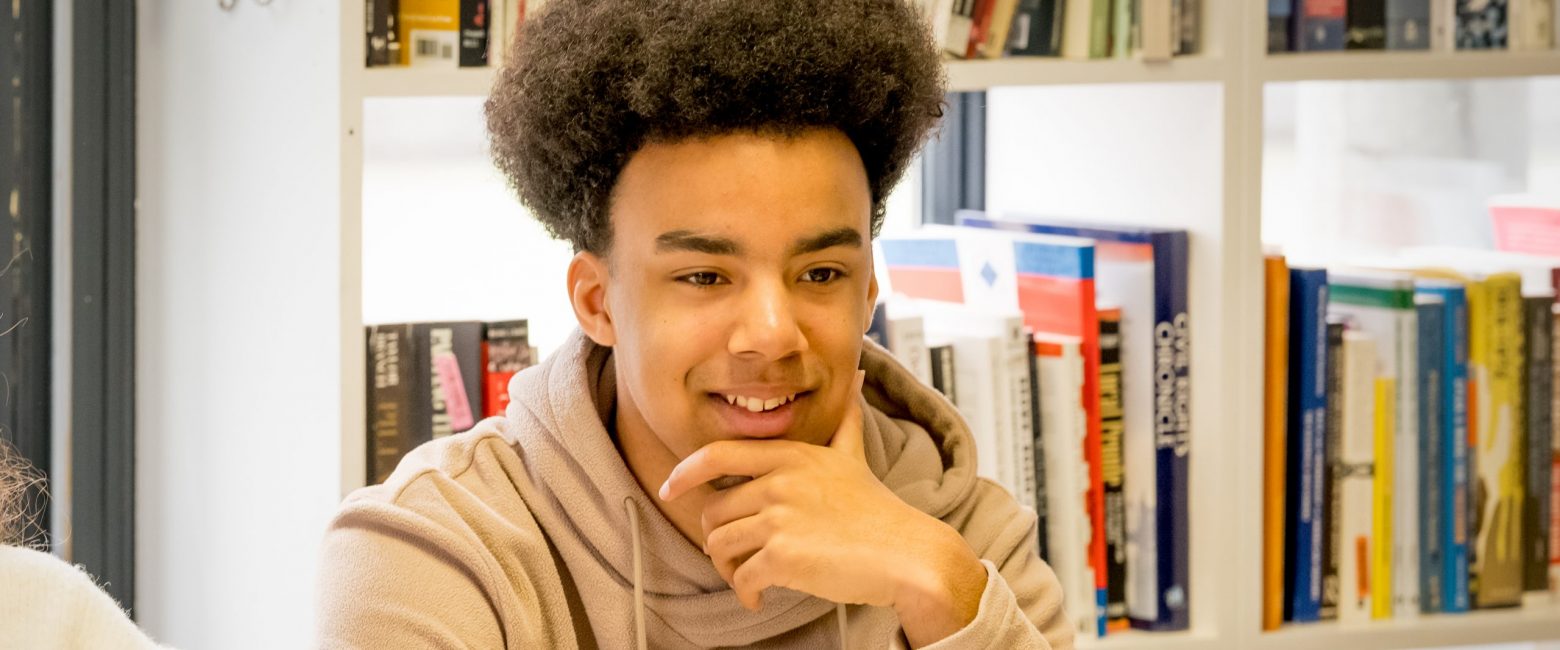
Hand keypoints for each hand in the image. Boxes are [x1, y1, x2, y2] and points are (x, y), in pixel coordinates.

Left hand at [659, 371, 986, 645]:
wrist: (908, 552)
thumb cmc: (878, 510)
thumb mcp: (854, 454)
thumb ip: (846, 419)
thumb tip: (859, 376)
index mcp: (790, 456)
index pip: (718, 455)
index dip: (686, 472)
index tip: (671, 487)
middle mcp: (780, 482)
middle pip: (714, 513)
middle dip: (719, 540)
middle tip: (738, 558)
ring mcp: (780, 518)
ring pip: (720, 547)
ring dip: (729, 570)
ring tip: (749, 579)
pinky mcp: (783, 556)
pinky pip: (742, 578)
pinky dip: (746, 594)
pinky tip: (759, 598)